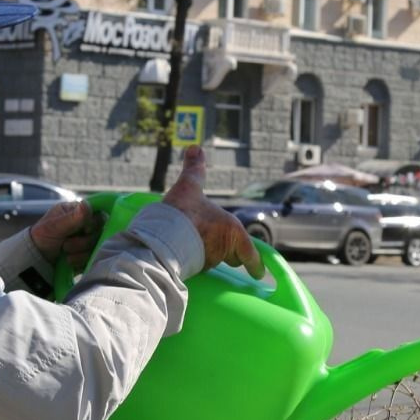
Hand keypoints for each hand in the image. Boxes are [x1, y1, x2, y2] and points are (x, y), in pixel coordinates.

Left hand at [30, 200, 103, 270]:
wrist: (37, 261)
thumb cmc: (42, 238)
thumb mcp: (54, 227)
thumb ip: (72, 218)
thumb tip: (86, 203)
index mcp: (76, 211)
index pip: (97, 213)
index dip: (93, 223)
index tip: (85, 230)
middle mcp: (85, 224)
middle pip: (99, 231)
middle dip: (82, 241)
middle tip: (65, 244)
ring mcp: (88, 239)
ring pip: (97, 246)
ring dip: (79, 252)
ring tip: (64, 252)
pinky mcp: (88, 254)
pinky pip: (94, 258)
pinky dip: (80, 261)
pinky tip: (69, 260)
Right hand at [162, 146, 263, 278]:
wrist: (162, 234)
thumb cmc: (182, 210)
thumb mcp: (189, 186)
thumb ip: (194, 169)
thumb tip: (195, 147)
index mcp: (233, 229)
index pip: (250, 252)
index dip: (255, 263)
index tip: (258, 272)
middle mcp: (225, 248)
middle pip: (232, 257)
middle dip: (229, 255)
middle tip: (225, 252)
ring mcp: (210, 261)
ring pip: (214, 261)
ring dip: (208, 255)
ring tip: (196, 247)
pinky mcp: (194, 270)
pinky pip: (199, 267)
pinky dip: (194, 262)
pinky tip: (185, 256)